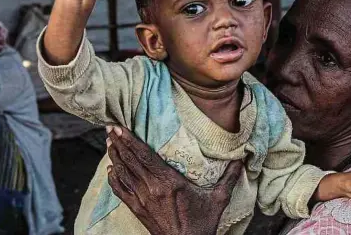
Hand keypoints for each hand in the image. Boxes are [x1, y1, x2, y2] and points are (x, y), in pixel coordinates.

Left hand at [105, 126, 242, 234]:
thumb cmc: (202, 223)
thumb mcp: (219, 199)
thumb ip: (229, 178)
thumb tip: (241, 159)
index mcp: (169, 182)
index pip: (145, 156)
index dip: (131, 141)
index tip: (121, 127)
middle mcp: (152, 188)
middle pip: (131, 161)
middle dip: (119, 143)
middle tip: (110, 127)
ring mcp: (142, 200)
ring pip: (124, 173)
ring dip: (115, 156)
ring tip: (109, 142)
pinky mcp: (138, 210)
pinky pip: (121, 192)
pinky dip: (114, 179)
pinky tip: (110, 170)